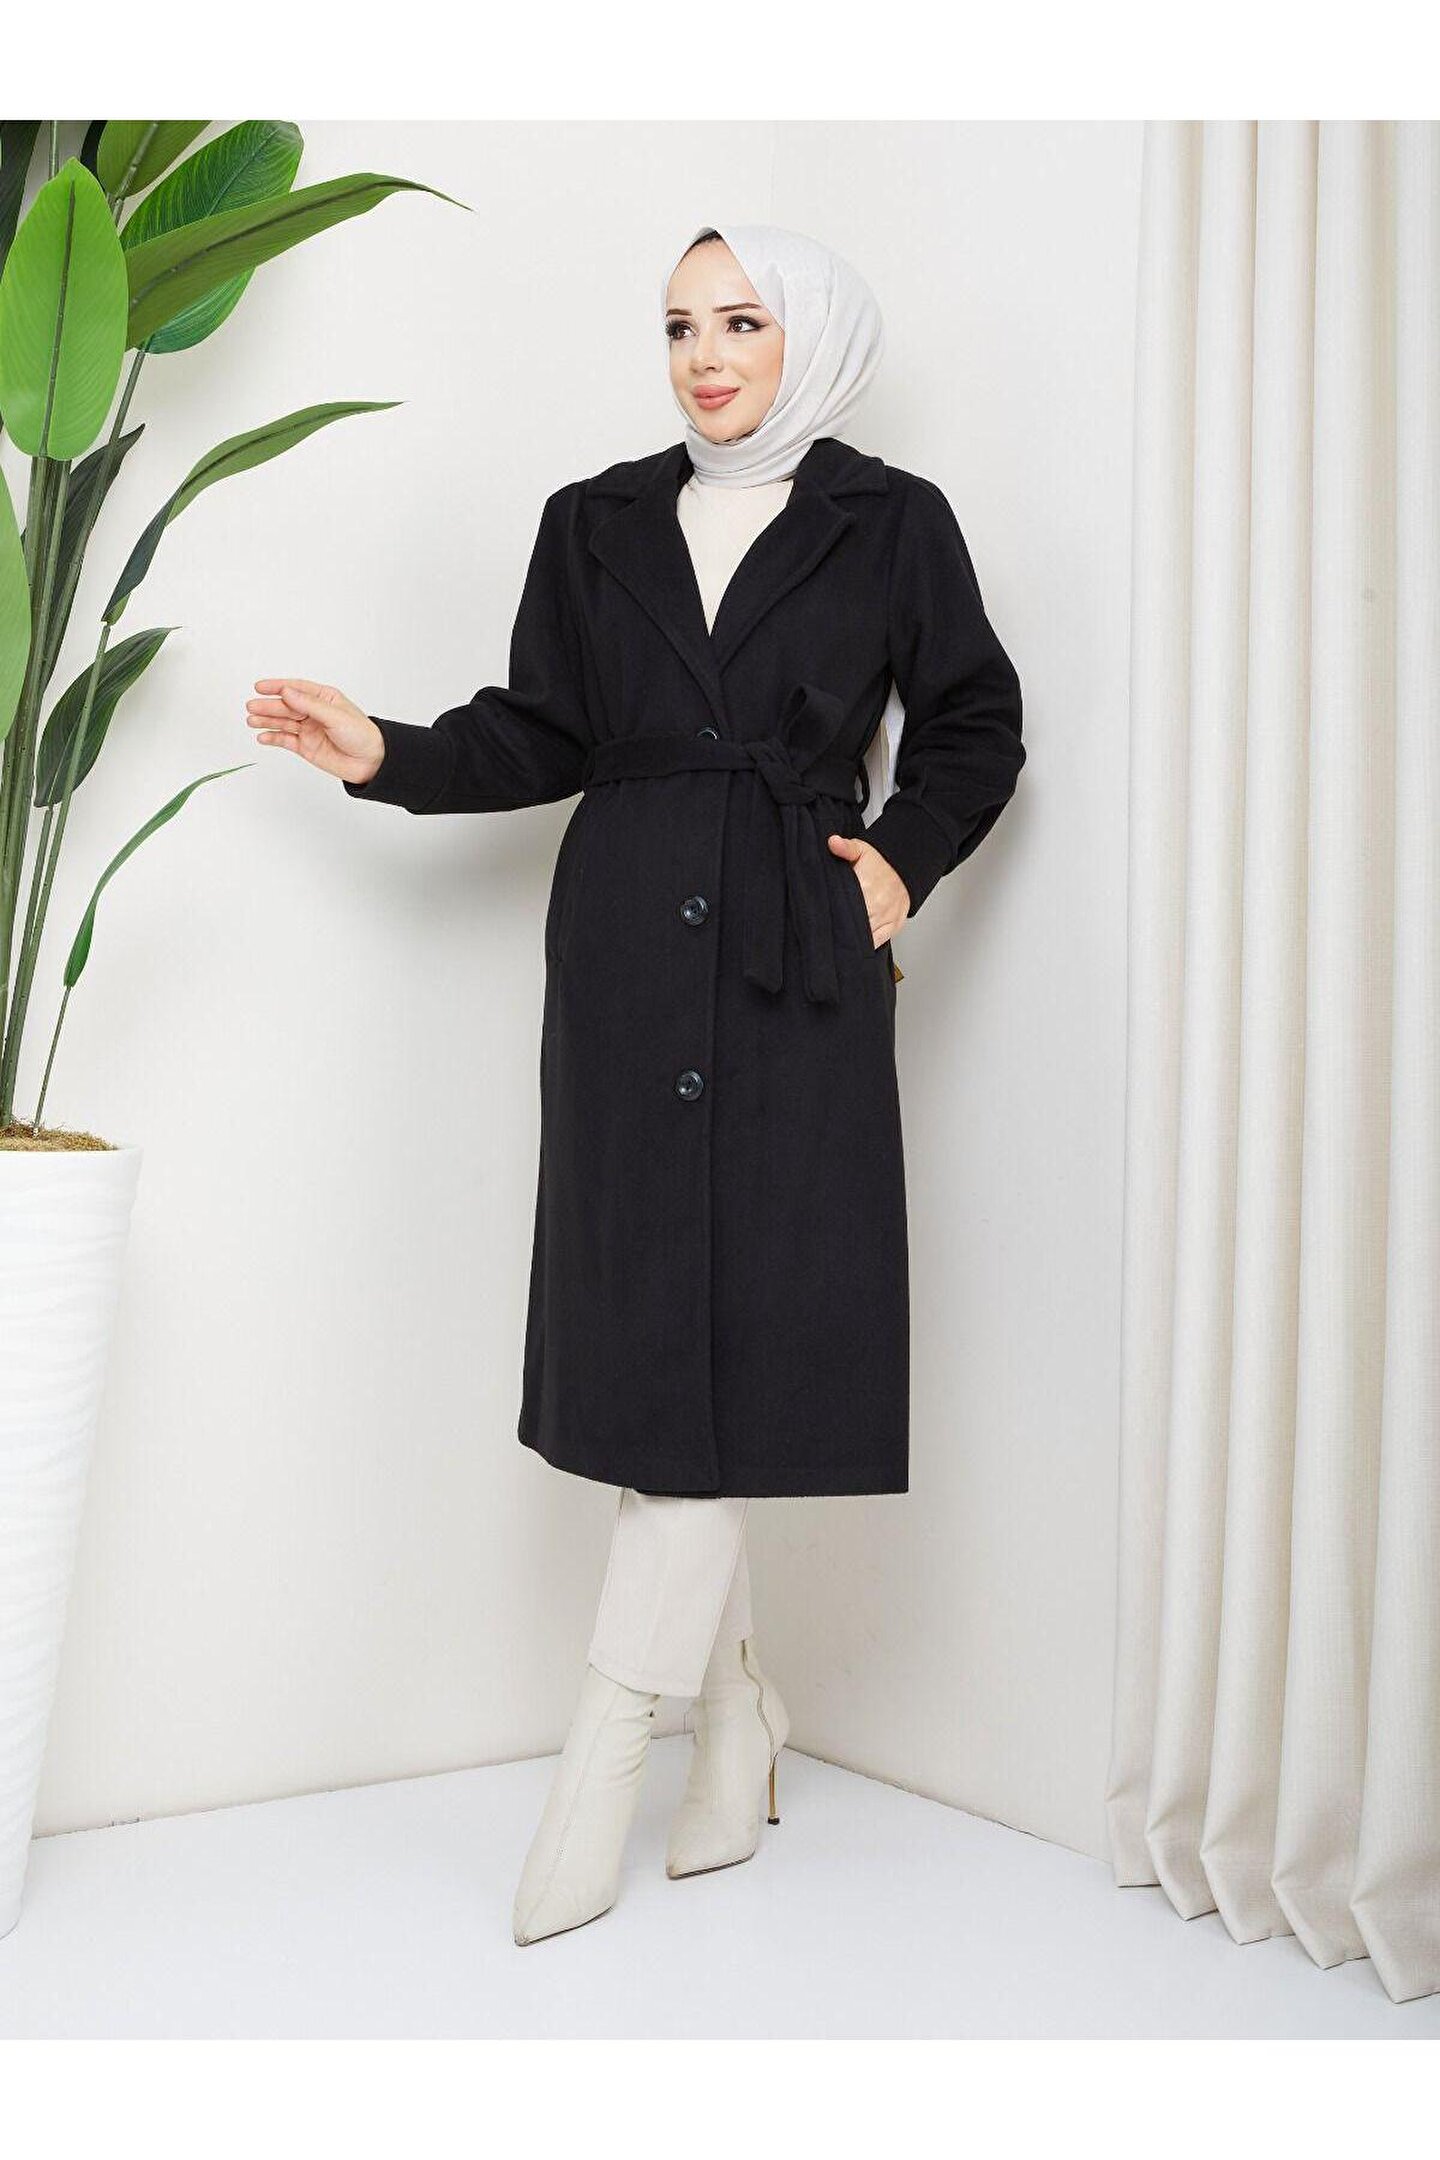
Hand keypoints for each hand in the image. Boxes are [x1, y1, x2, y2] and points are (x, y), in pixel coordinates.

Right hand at [245, 678, 384, 784]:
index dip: (277, 686)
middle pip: (286, 706)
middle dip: (268, 706)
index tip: (260, 687)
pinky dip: (273, 738)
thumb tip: (287, 692)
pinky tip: (262, 737)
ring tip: (252, 720)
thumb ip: (310, 705)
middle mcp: (314, 712)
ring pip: (283, 723)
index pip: (296, 688)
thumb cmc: (361, 735)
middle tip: (252, 706)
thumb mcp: (336, 716)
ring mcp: (308, 730)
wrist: (371, 762)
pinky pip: (285, 740)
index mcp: (324, 699)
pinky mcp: (306, 747)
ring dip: (267, 721)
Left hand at [826, 831, 910, 947]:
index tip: (819, 919)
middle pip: (850, 925)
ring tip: (839, 938)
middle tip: (827, 929)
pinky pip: (875, 943)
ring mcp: (884, 918)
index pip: (841, 908)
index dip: (829, 916)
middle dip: (838, 928)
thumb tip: (833, 842)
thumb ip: (846, 848)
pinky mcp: (892, 927)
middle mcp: (875, 906)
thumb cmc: (881, 863)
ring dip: (850, 939)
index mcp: (864, 887)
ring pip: (862, 937)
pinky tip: (854, 943)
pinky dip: (864, 945)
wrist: (906, 869)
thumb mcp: (861, 849)